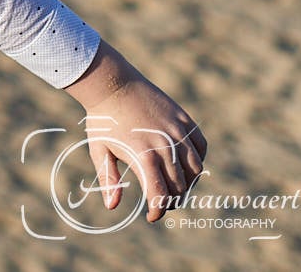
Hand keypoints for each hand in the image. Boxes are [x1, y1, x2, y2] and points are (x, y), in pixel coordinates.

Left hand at [66, 42, 206, 222]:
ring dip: (188, 183)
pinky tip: (185, 165)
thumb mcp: (99, 150)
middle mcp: (166, 146)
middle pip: (179, 186)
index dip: (158, 211)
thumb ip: (108, 179)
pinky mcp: (185, 120)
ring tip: (175, 187)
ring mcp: (178, 132)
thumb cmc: (103, 120)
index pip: (160, 195)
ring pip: (195, 169)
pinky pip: (201, 147)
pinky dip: (198, 160)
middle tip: (161, 202)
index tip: (152, 217)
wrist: (113, 84)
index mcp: (144, 156)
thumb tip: (112, 207)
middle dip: (171, 199)